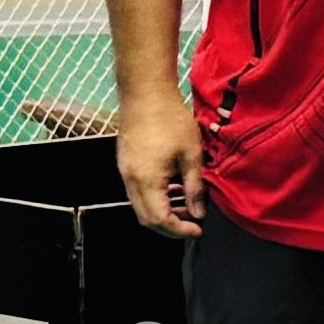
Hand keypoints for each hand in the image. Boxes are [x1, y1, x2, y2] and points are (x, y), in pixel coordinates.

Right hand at [116, 85, 206, 241]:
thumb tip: (199, 213)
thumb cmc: (170, 119)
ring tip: (187, 204)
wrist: (145, 93)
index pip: (159, 220)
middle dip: (170, 226)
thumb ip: (194, 188)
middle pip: (146, 218)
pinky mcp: (126, 163)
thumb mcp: (191, 155)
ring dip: (162, 212)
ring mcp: (125, 172)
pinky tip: (173, 188)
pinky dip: (155, 197)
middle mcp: (131, 180)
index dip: (179, 230)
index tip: (198, 229)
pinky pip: (137, 191)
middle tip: (193, 221)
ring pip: (141, 206)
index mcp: (147, 180)